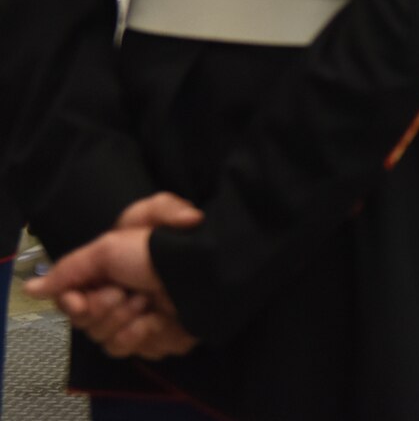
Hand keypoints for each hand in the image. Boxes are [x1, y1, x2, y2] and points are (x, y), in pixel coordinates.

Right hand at [29, 195, 203, 360]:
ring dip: (126, 322)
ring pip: (109, 342)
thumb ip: (71, 267)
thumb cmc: (162, 249)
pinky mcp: (162, 339)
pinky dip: (146, 336)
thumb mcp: (111, 243)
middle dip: (105, 310)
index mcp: (109, 275)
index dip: (73, 305)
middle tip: (126, 294)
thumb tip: (33, 287)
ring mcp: (142, 320)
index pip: (72, 303)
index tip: (81, 301)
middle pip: (88, 326)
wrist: (209, 271)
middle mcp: (122, 298)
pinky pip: (138, 351)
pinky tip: (159, 321)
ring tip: (148, 303)